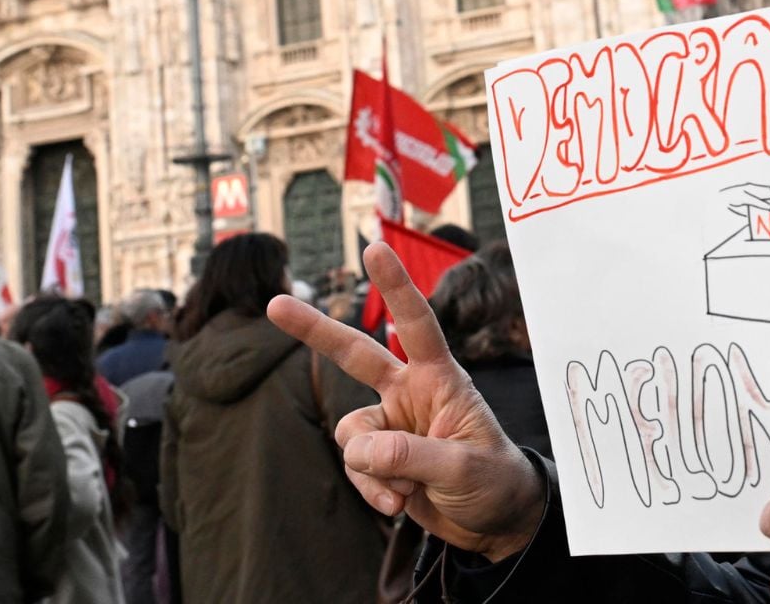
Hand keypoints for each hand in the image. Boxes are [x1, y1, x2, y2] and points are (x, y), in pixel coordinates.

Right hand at [268, 242, 545, 561]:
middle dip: (314, 330)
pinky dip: (372, 489)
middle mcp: (409, 393)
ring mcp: (391, 425)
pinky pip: (356, 467)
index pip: (418, 324)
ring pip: (353, 435)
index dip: (396, 287)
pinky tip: (399, 503)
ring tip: (407, 490)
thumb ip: (412, 456)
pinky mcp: (379, 459)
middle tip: (274, 304)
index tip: (374, 248)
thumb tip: (361, 450)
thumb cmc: (494, 481)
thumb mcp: (463, 468)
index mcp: (440, 378)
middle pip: (355, 354)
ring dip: (372, 469)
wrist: (495, 522)